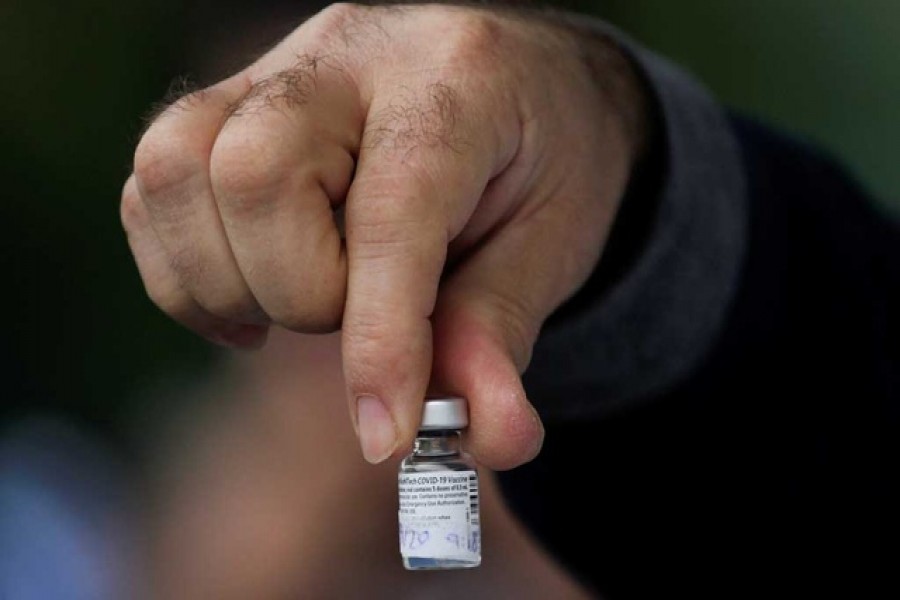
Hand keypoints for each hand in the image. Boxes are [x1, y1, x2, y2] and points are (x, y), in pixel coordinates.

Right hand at [122, 3, 645, 468]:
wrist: (516, 79)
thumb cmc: (542, 159)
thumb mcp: (551, 243)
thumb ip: (501, 335)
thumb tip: (490, 440)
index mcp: (457, 81)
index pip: (392, 212)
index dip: (382, 339)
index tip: (386, 436)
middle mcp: (350, 57)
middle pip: (255, 175)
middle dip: (299, 291)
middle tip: (352, 314)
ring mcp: (277, 70)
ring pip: (178, 170)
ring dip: (227, 280)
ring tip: (298, 305)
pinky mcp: (228, 102)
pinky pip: (153, 185)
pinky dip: (186, 268)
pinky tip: (254, 290)